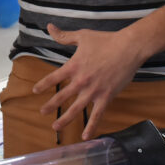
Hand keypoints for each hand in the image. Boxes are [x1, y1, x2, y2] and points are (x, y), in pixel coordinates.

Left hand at [32, 24, 145, 139]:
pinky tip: (86, 137)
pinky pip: (98, 115)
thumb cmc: (106, 40)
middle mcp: (81, 81)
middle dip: (51, 105)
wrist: (129, 47)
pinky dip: (92, 127)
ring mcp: (94, 90)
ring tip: (55, 126)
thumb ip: (64, 36)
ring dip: (65, 119)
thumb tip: (49, 27)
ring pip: (76, 109)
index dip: (43, 85)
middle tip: (42, 112)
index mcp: (73, 66)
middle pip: (62, 96)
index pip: (53, 78)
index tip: (36, 91)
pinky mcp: (107, 96)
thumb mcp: (82, 35)